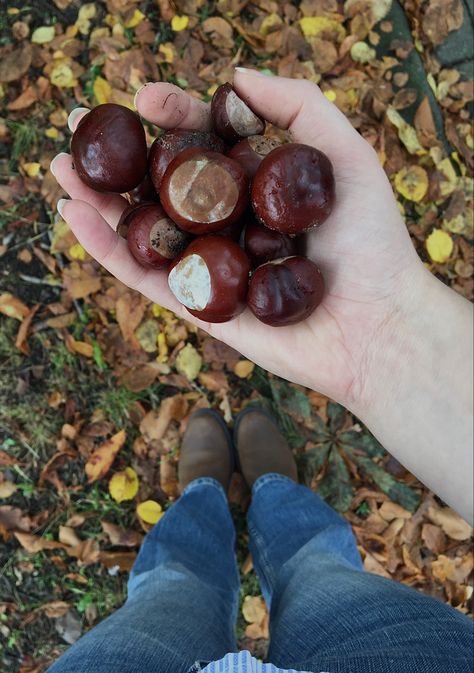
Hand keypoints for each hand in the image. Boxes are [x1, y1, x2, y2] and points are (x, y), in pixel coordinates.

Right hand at [50, 70, 421, 413]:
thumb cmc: (372, 244)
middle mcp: (228, 225)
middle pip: (163, 185)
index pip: (205, 146)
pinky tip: (74, 214)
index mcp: (257, 190)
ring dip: (98, 199)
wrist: (375, 326)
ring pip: (144, 229)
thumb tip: (238, 74)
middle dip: (120, 157)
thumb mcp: (346, 158)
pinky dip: (106, 247)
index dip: (173, 117)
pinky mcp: (196, 306)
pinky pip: (143, 275)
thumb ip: (300, 107)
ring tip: (60, 167)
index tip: (146, 96)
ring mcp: (209, 266)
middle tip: (79, 125)